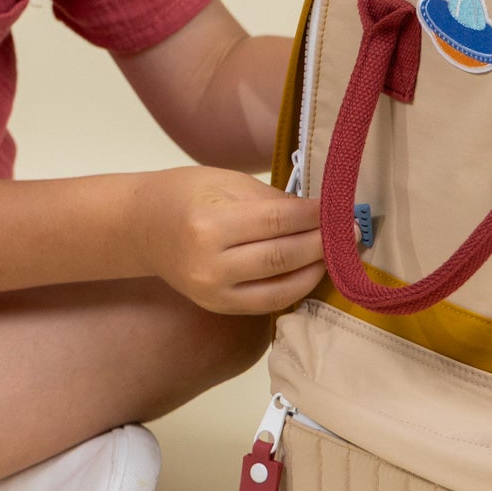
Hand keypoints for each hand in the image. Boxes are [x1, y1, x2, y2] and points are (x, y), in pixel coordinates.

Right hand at [138, 169, 324, 313]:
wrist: (142, 228)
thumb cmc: (185, 194)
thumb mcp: (226, 184)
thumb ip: (272, 201)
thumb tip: (319, 212)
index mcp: (209, 225)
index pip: (278, 221)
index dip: (315, 216)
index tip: (340, 208)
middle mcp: (210, 264)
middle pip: (282, 256)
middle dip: (322, 243)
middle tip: (350, 231)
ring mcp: (213, 292)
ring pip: (280, 287)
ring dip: (316, 270)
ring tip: (338, 253)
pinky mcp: (219, 306)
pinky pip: (268, 303)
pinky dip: (296, 288)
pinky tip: (313, 271)